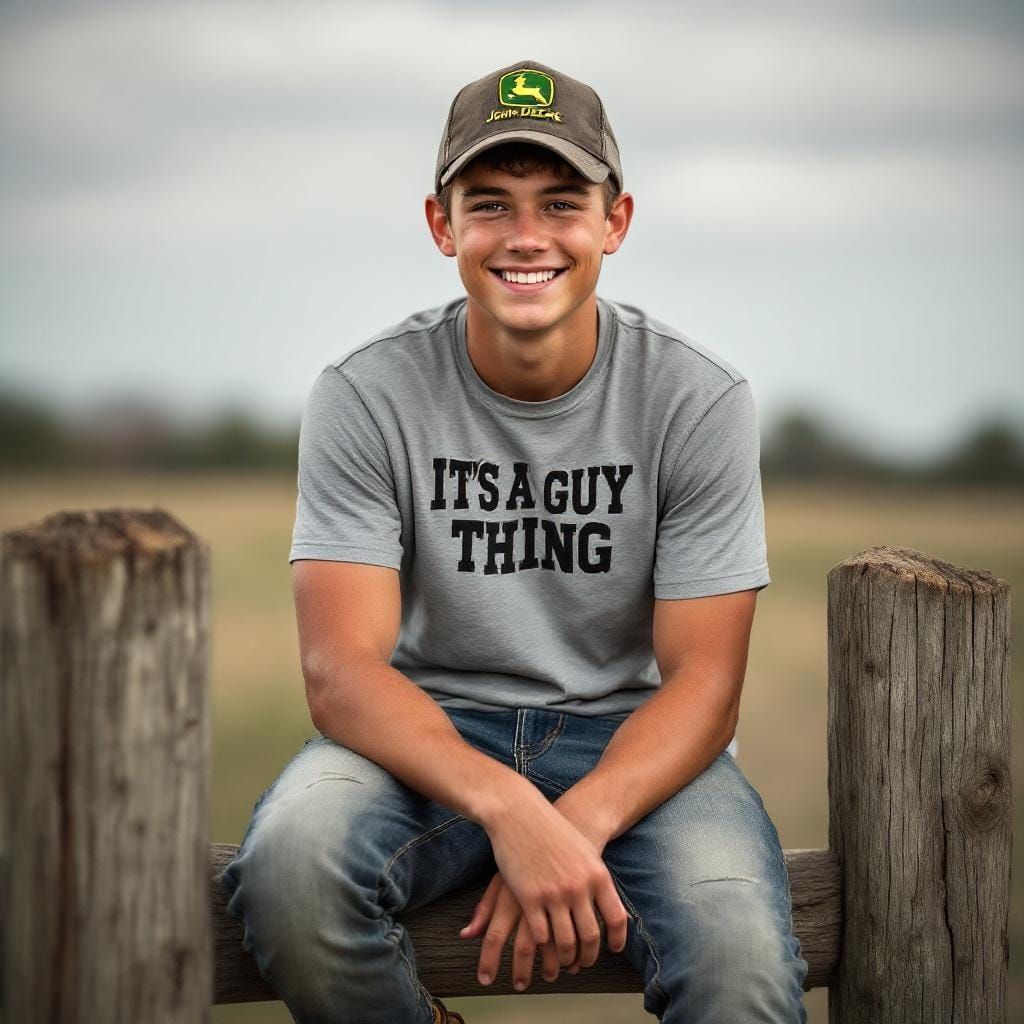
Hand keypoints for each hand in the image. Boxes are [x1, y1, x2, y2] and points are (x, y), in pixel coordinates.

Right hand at [462, 787, 629, 989]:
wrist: (520, 813)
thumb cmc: (553, 830)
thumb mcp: (584, 851)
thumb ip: (596, 879)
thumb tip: (608, 906)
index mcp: (597, 875)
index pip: (617, 918)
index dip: (617, 940)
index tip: (613, 950)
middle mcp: (579, 887)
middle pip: (590, 936)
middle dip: (587, 957)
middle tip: (582, 965)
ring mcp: (554, 894)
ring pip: (565, 942)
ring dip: (563, 960)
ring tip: (561, 966)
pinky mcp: (529, 897)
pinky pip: (540, 934)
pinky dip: (542, 946)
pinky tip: (541, 948)